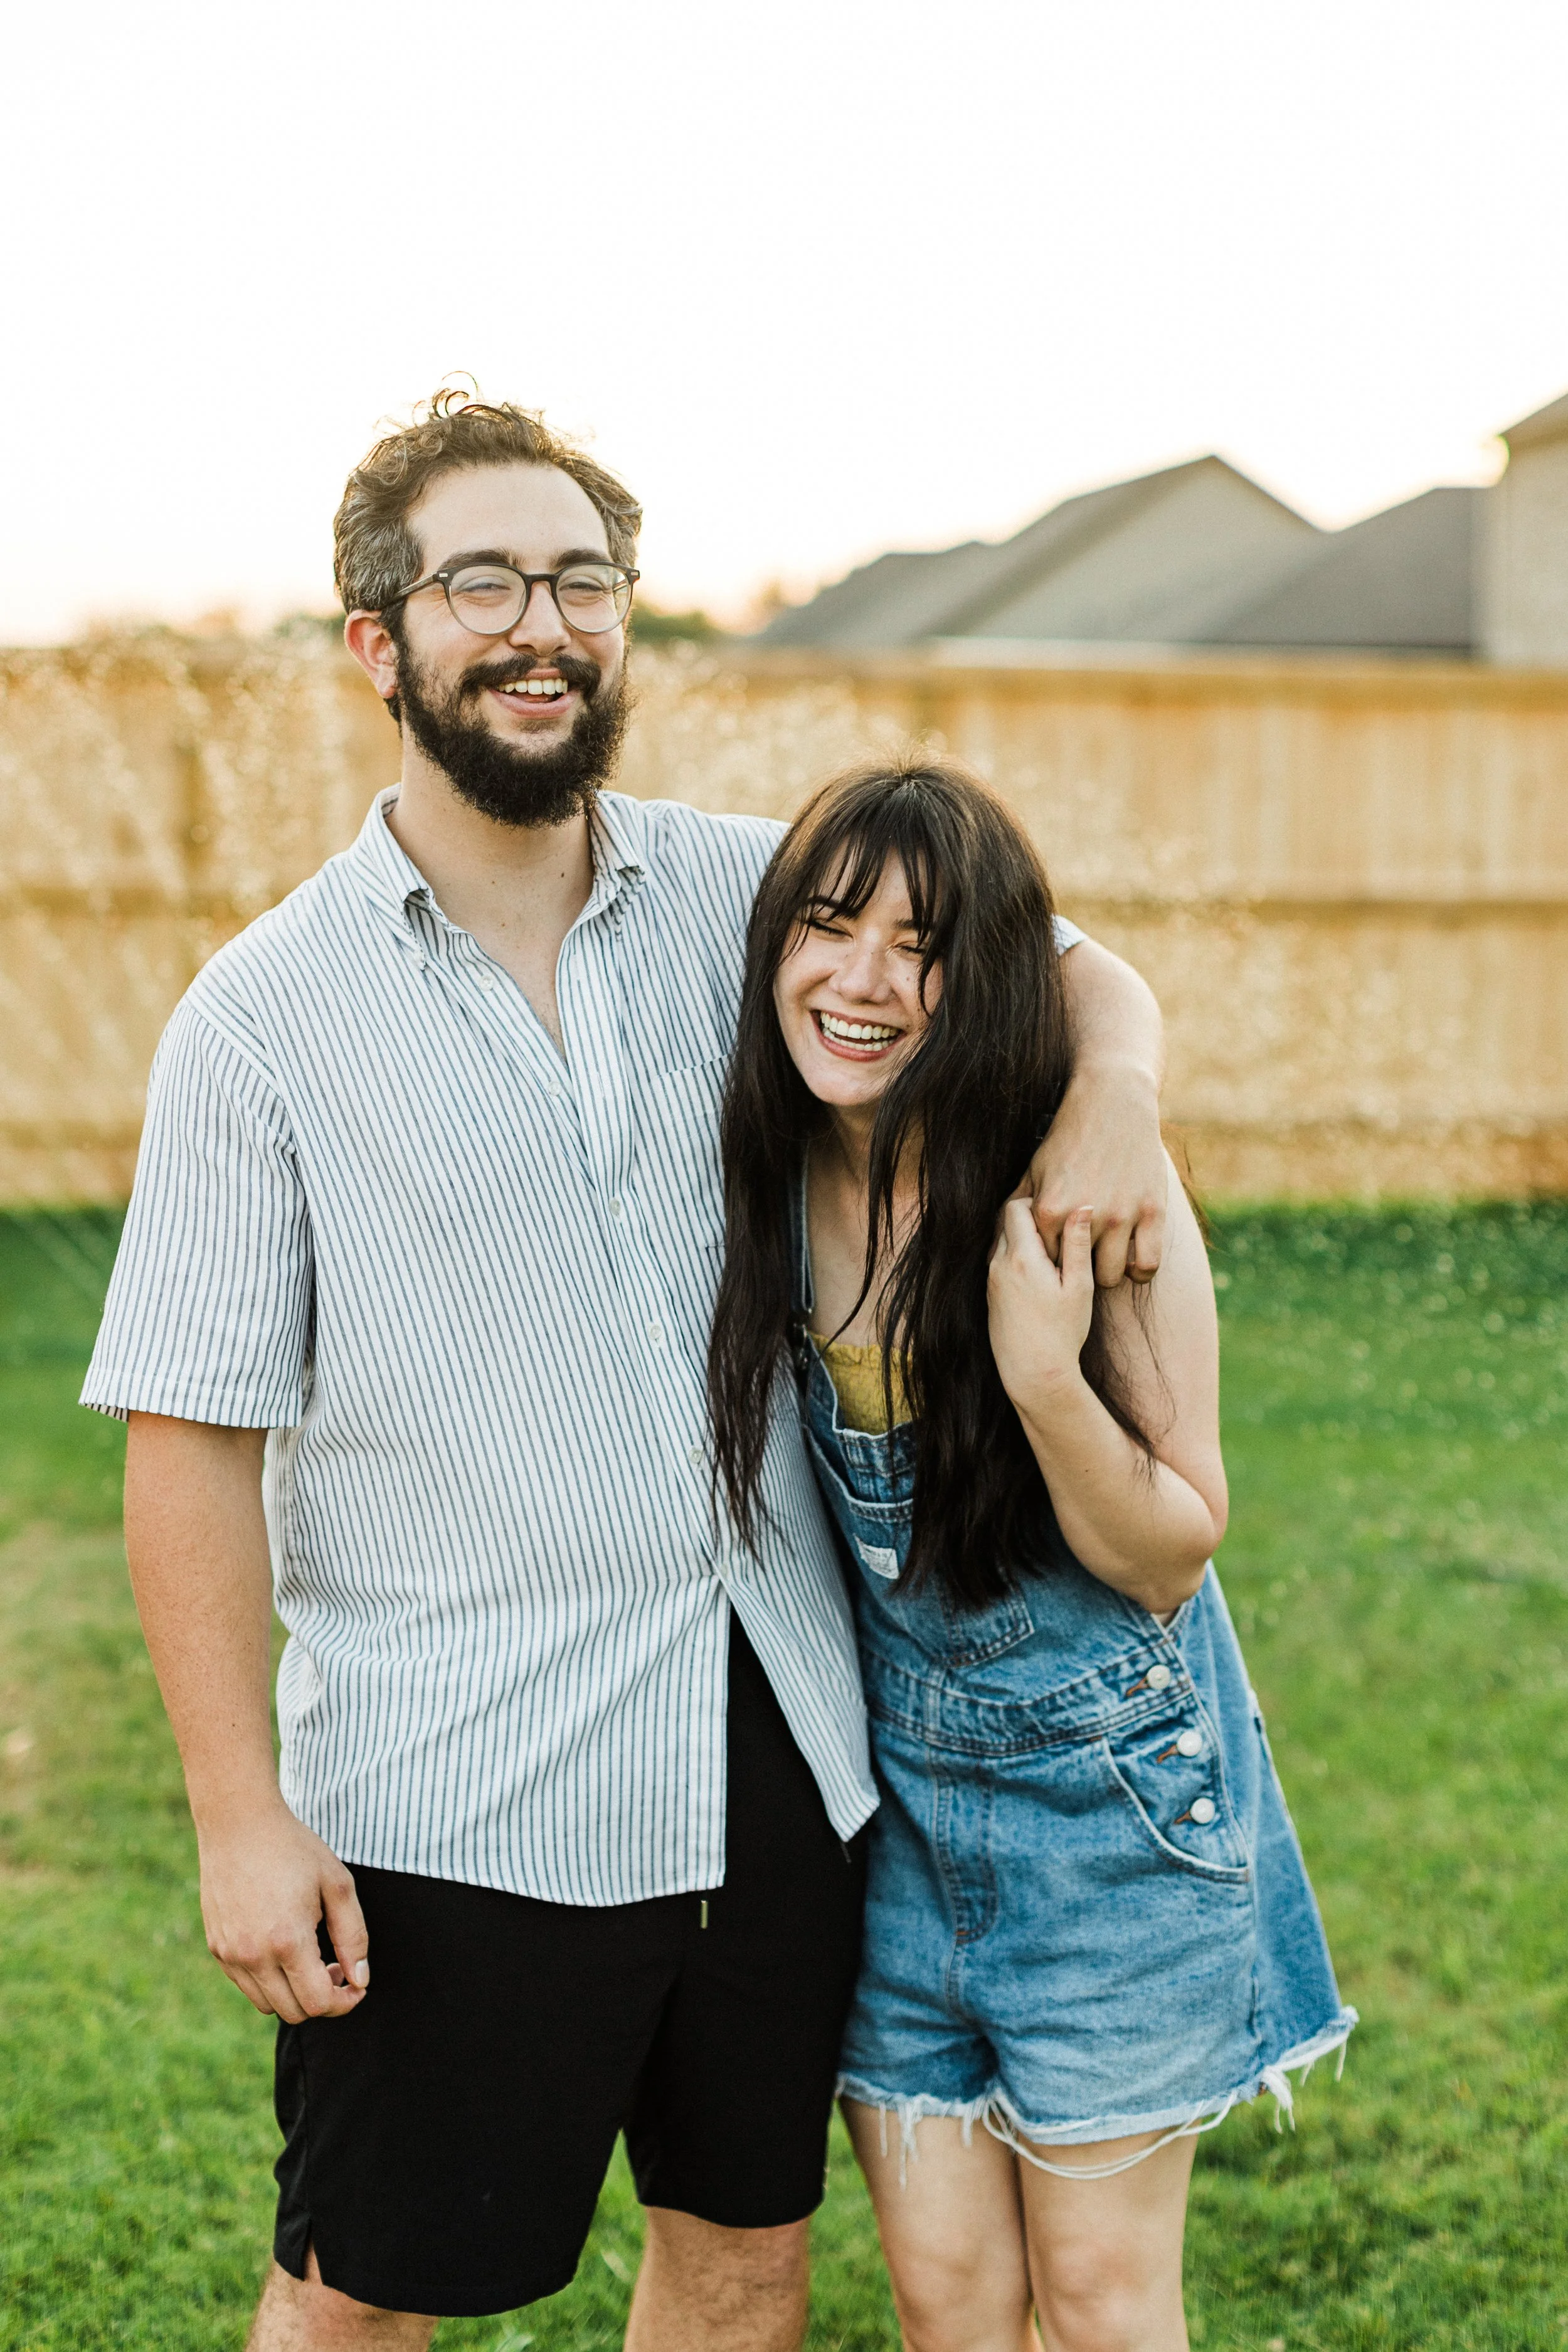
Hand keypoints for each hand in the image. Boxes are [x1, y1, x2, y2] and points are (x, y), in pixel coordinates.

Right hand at [196, 1801, 368, 2023]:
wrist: (238, 1823)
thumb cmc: (293, 1848)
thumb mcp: (337, 1884)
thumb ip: (353, 1937)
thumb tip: (360, 1980)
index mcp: (287, 1941)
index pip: (318, 2004)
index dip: (345, 2002)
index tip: (356, 1984)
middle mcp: (253, 1956)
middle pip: (294, 2012)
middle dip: (323, 2000)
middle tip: (336, 1966)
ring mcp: (230, 1954)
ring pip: (268, 2004)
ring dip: (295, 1993)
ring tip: (310, 1958)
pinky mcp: (217, 1948)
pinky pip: (247, 1985)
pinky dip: (269, 1981)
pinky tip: (282, 1947)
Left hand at [988, 1200, 1095, 1413]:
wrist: (1034, 1374)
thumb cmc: (1062, 1332)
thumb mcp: (1079, 1287)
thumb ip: (1078, 1244)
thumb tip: (1083, 1205)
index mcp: (1021, 1257)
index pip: (1016, 1206)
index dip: (1037, 1200)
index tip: (1058, 1207)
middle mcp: (998, 1264)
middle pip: (1005, 1220)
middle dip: (1030, 1216)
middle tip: (1057, 1222)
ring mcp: (991, 1280)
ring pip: (1001, 1240)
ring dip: (1022, 1237)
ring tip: (1051, 1248)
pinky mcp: (990, 1294)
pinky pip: (998, 1261)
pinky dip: (1015, 1256)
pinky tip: (1039, 1270)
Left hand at [1028, 1062, 1166, 1285]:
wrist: (1113, 1102)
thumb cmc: (1069, 1137)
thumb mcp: (1035, 1169)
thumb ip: (1017, 1207)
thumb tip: (995, 1242)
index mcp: (1050, 1208)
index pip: (1044, 1260)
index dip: (1049, 1263)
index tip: (1055, 1257)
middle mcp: (1084, 1215)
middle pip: (1076, 1273)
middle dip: (1076, 1270)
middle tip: (1080, 1259)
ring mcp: (1121, 1215)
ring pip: (1112, 1276)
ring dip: (1106, 1271)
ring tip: (1104, 1257)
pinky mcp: (1152, 1212)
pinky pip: (1148, 1265)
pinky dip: (1139, 1270)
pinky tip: (1131, 1258)